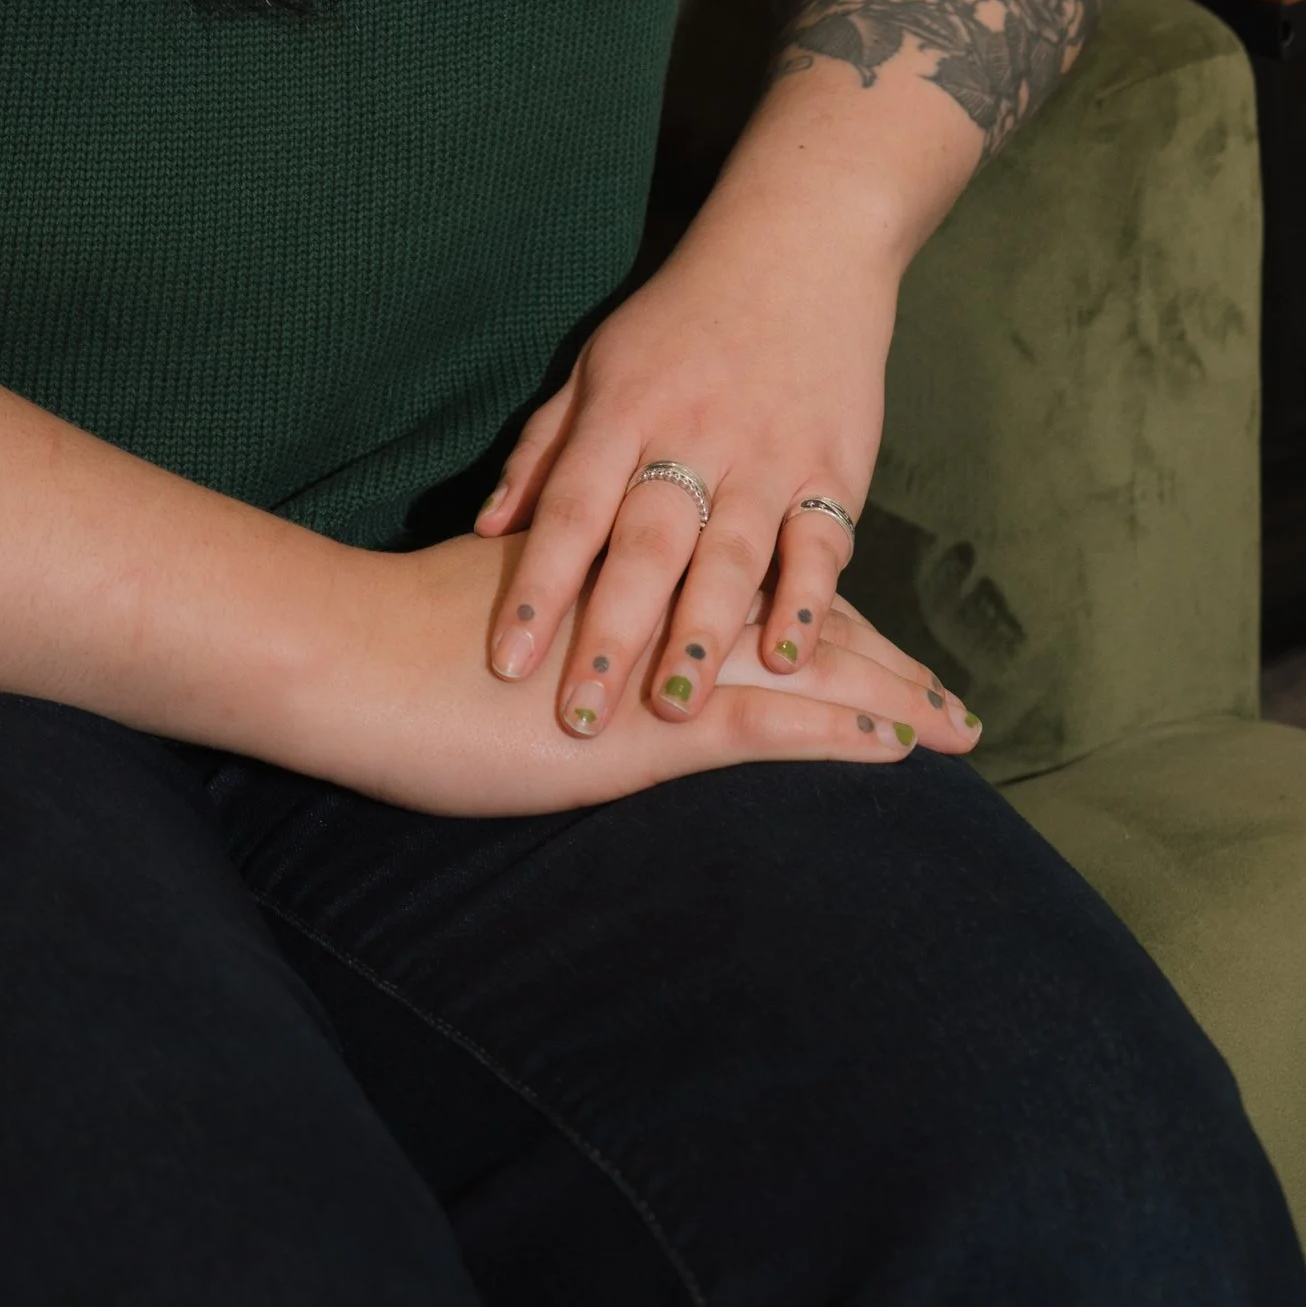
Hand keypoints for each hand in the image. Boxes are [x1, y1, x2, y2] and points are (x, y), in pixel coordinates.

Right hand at [305, 535, 974, 817]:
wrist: (351, 652)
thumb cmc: (404, 638)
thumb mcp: (500, 603)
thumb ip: (557, 598)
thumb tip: (584, 614)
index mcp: (627, 559)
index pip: (744, 576)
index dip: (815, 605)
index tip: (880, 630)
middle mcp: (661, 593)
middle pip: (795, 617)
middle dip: (879, 656)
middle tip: (952, 693)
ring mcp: (661, 654)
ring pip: (804, 662)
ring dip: (887, 694)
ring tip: (954, 724)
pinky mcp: (652, 719)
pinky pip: (771, 718)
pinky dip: (839, 730)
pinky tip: (895, 747)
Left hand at [473, 221, 896, 740]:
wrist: (801, 242)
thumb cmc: (682, 317)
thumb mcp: (599, 363)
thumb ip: (545, 448)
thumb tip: (482, 526)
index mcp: (623, 407)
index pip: (571, 506)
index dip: (537, 585)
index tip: (504, 661)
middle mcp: (692, 431)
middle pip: (644, 543)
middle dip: (610, 635)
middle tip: (577, 719)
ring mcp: (768, 450)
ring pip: (731, 553)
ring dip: (700, 633)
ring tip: (671, 710)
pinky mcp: (835, 463)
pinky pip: (820, 542)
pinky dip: (805, 600)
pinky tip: (786, 658)